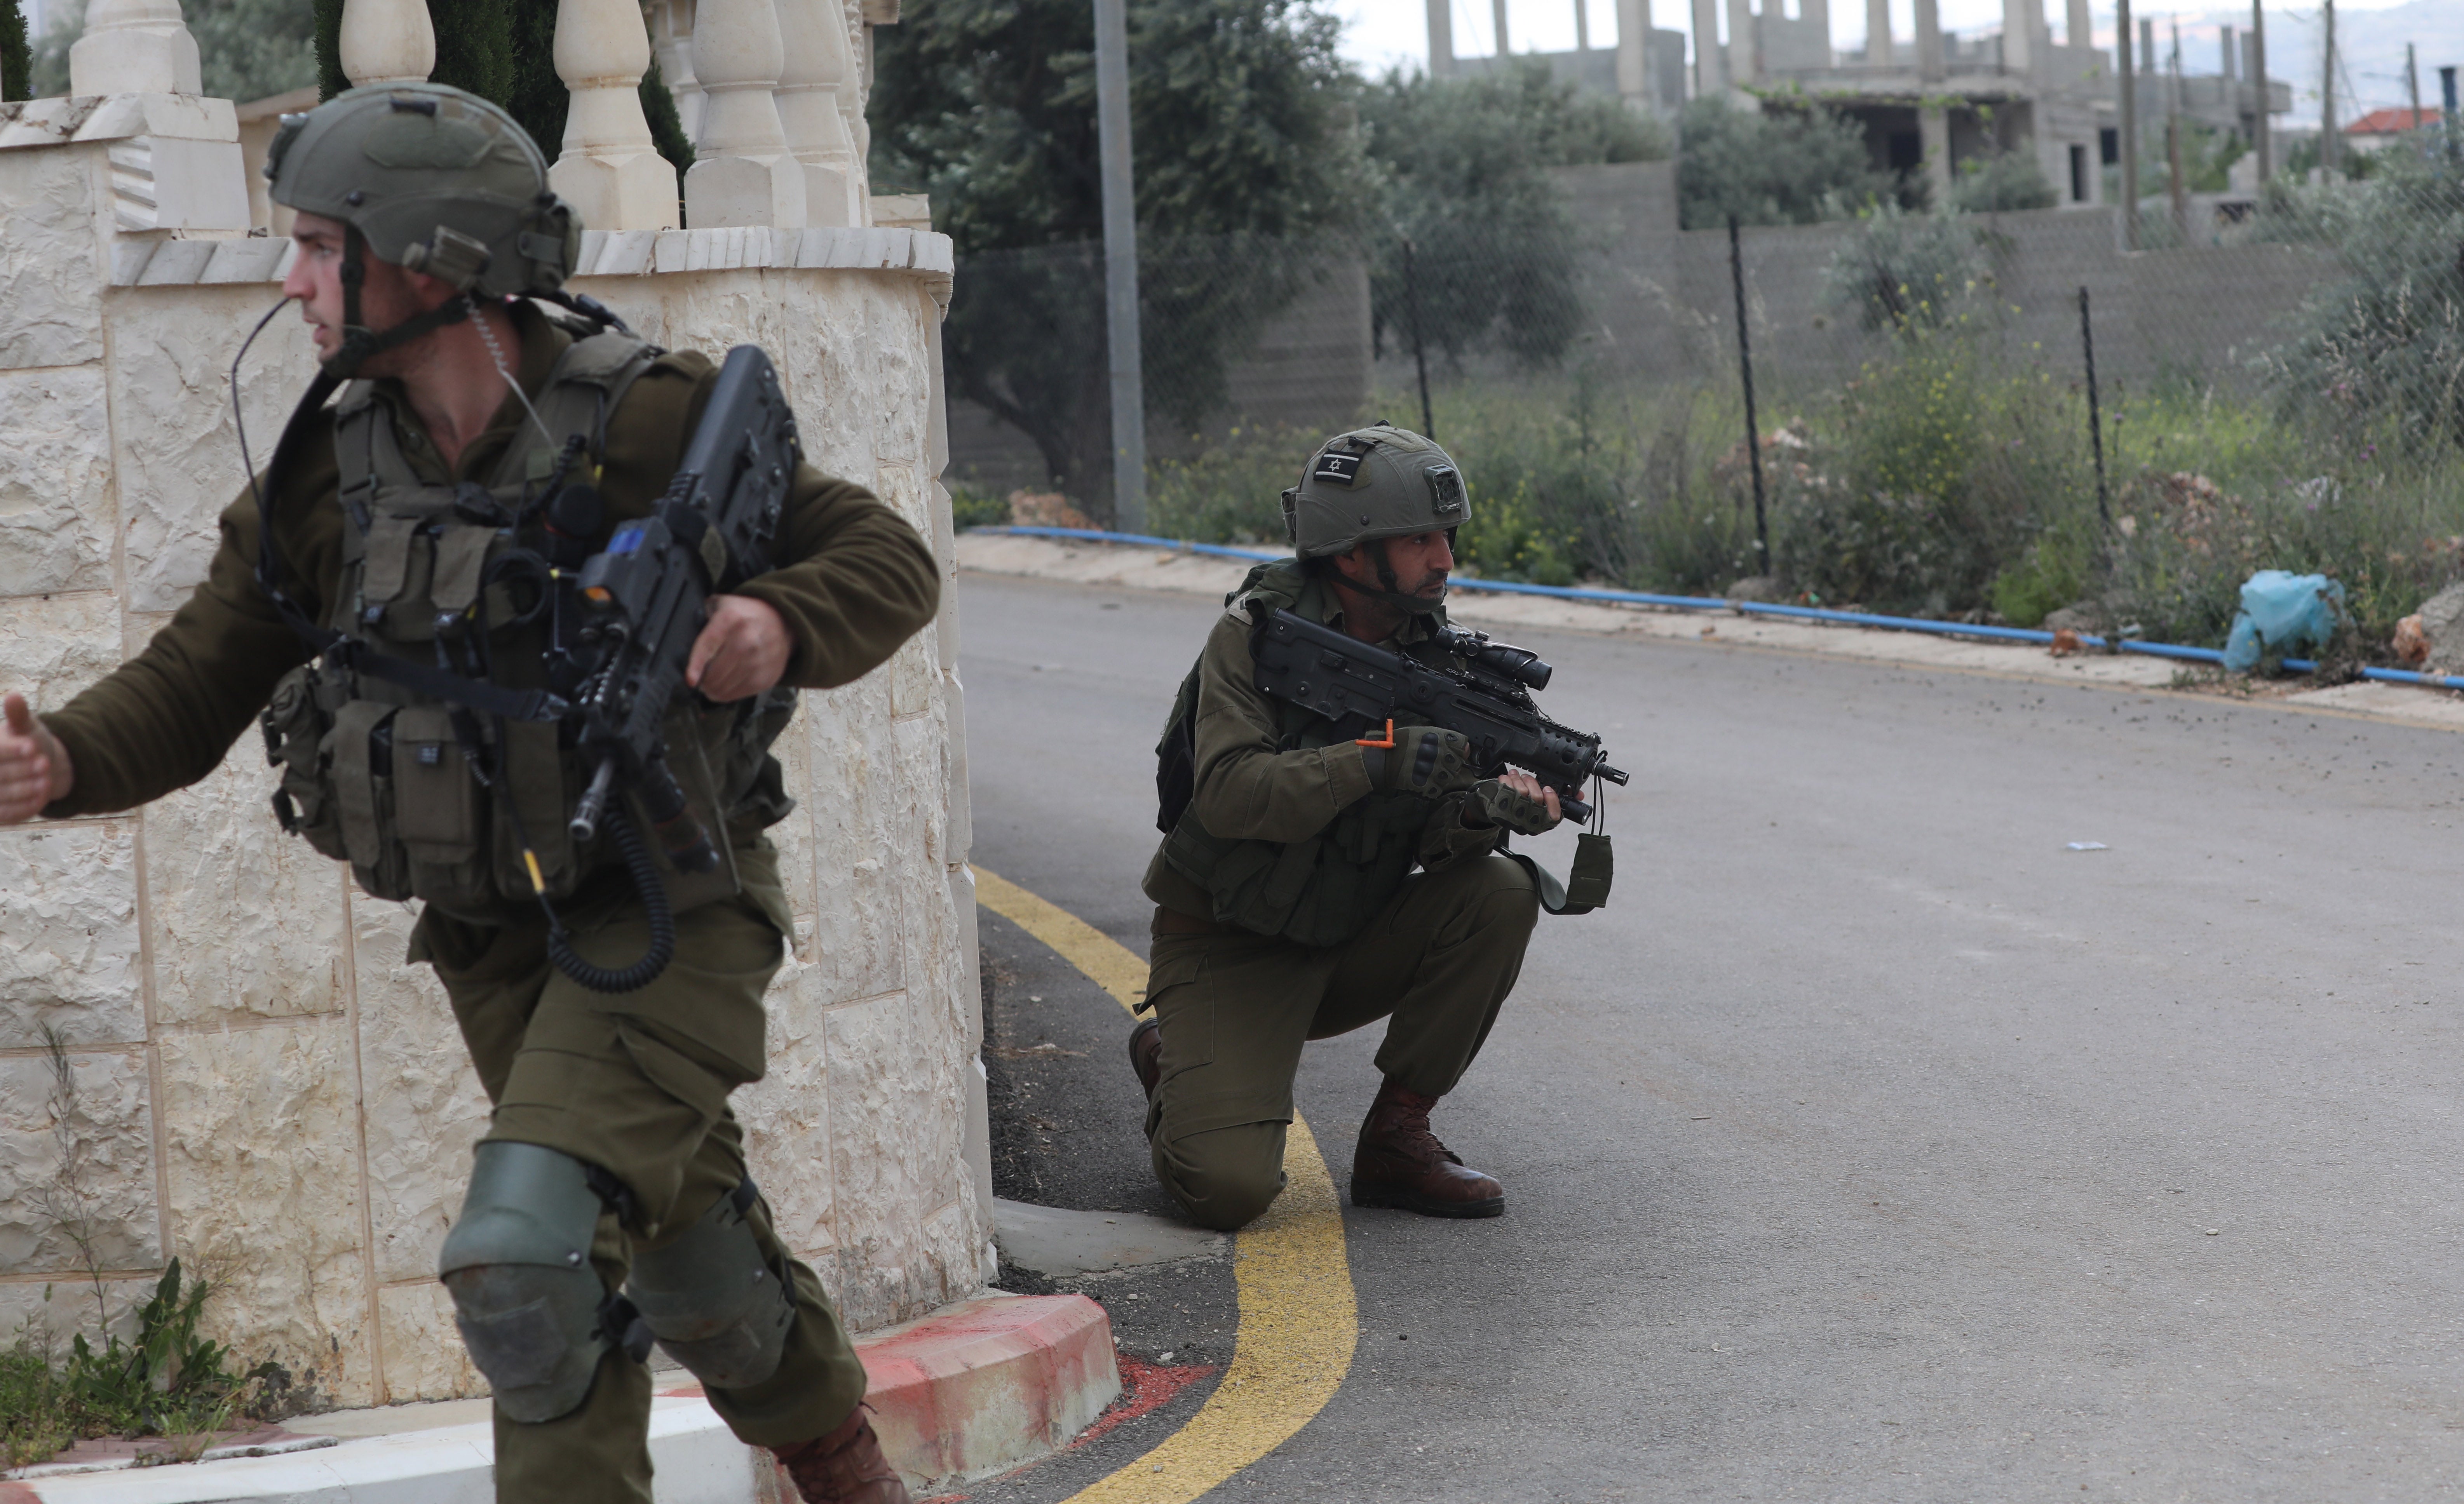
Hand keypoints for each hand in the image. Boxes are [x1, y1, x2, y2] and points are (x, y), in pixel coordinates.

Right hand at [0, 693, 71, 824]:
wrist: (38, 765)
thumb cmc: (27, 742)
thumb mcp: (26, 727)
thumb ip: (19, 715)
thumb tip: (14, 696)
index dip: (11, 750)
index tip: (32, 746)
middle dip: (21, 770)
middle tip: (44, 764)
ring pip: (2, 796)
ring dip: (25, 790)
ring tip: (46, 781)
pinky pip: (8, 814)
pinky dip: (26, 806)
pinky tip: (43, 797)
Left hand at [686, 595, 791, 702]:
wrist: (783, 623)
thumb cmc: (746, 615)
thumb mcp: (722, 604)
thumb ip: (702, 615)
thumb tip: (681, 636)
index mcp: (731, 620)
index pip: (709, 646)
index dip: (696, 665)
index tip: (691, 680)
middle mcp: (747, 641)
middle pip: (715, 673)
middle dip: (703, 681)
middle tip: (700, 679)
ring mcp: (759, 661)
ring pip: (725, 687)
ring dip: (713, 690)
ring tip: (712, 684)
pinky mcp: (766, 677)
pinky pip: (739, 694)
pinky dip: (728, 694)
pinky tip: (726, 685)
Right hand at [1367, 724, 1477, 797]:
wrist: (1382, 758)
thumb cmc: (1401, 742)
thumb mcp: (1423, 731)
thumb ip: (1445, 738)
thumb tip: (1465, 747)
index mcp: (1439, 737)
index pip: (1463, 745)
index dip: (1459, 749)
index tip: (1451, 752)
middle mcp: (1439, 753)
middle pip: (1458, 763)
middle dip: (1449, 764)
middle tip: (1436, 763)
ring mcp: (1433, 770)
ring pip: (1449, 778)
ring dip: (1441, 777)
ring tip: (1427, 772)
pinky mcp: (1425, 785)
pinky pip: (1437, 789)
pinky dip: (1431, 787)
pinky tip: (1423, 781)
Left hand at [1467, 772, 1560, 834]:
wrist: (1498, 811)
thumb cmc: (1523, 808)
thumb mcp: (1543, 806)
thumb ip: (1558, 799)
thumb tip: (1579, 794)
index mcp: (1543, 822)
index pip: (1554, 815)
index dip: (1552, 800)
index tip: (1548, 789)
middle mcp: (1530, 822)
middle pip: (1537, 797)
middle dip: (1532, 782)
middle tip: (1527, 778)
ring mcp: (1516, 816)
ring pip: (1522, 791)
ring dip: (1519, 778)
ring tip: (1515, 776)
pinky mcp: (1502, 810)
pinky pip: (1506, 790)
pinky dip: (1506, 780)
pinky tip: (1506, 778)